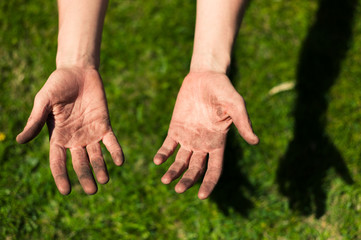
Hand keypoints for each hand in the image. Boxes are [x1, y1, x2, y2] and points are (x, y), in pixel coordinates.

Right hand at [16, 67, 123, 194]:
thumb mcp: (44, 101)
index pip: (58, 162)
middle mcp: (75, 139)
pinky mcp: (104, 125)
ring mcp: (91, 133)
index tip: (66, 192)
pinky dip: (116, 151)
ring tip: (105, 181)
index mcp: (58, 137)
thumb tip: (19, 141)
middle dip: (86, 177)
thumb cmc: (57, 85)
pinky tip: (120, 161)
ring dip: (101, 169)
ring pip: (97, 156)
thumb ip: (35, 121)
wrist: (78, 71)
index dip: (61, 177)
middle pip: (80, 163)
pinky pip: (111, 141)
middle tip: (92, 191)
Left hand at [154, 71, 257, 198]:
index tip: (201, 196)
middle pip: (195, 169)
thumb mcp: (236, 105)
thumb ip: (243, 123)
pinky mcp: (175, 128)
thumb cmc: (224, 90)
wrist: (205, 77)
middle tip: (178, 190)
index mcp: (218, 143)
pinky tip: (158, 160)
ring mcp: (188, 137)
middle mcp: (202, 144)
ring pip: (180, 161)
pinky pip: (168, 145)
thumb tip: (255, 142)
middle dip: (188, 181)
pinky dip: (163, 154)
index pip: (214, 170)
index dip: (209, 184)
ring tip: (165, 180)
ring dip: (173, 172)